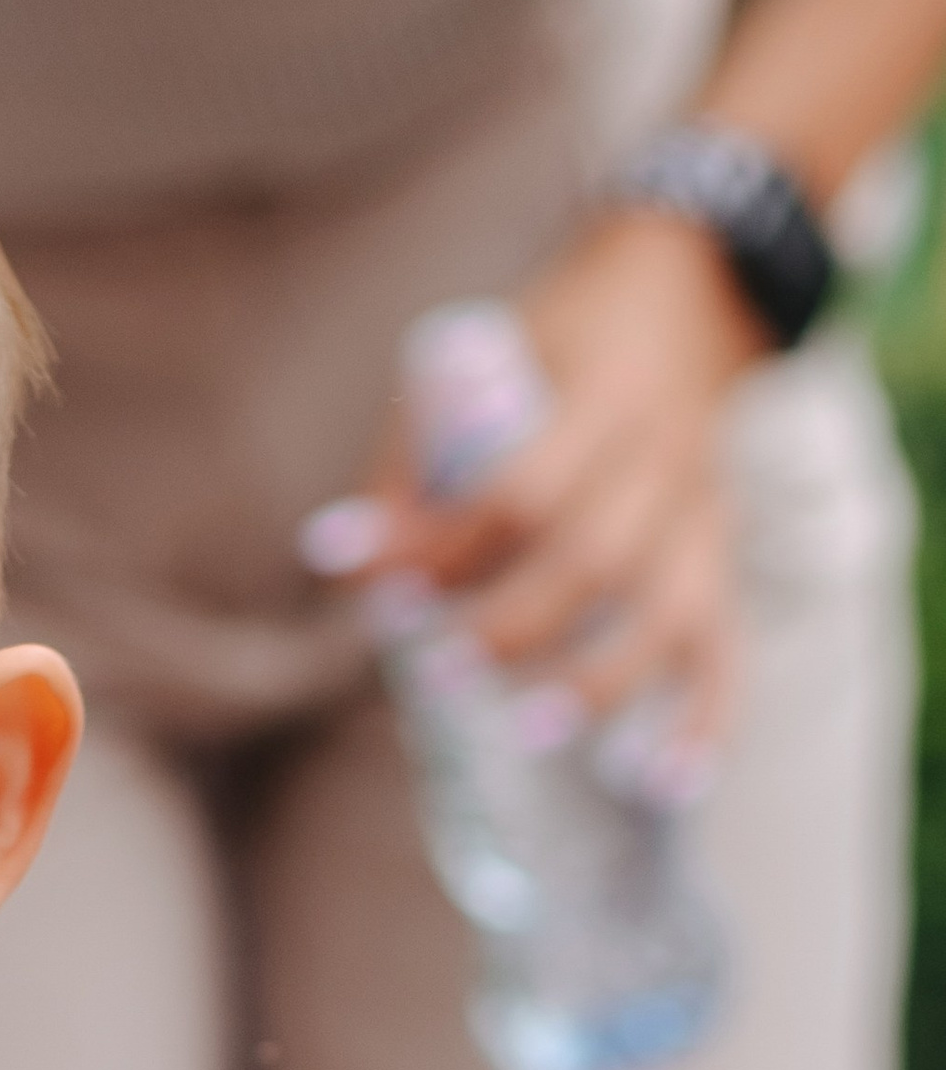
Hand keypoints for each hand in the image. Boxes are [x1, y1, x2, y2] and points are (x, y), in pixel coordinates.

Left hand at [356, 204, 765, 749]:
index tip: (373, 581)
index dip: (441, 546)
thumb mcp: (486, 347)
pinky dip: (706, 721)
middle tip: (434, 669)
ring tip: (530, 730)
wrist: (694, 285)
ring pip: (670, 609)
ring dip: (602, 679)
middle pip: (594, 558)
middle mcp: (664, 456)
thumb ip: (416, 448)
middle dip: (509, 623)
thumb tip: (339, 553)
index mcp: (601, 395)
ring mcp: (705, 510)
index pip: (521, 490)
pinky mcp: (724, 552)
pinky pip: (730, 647)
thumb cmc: (564, 330)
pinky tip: (668, 784)